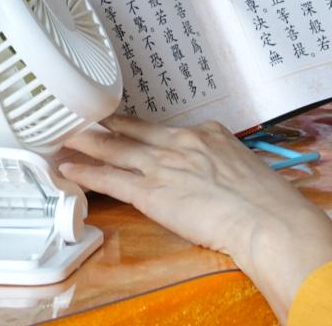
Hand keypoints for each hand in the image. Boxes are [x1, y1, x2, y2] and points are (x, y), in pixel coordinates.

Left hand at [60, 117, 331, 321]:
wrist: (266, 217)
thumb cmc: (266, 200)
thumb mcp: (245, 168)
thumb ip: (223, 165)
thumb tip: (221, 175)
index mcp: (208, 134)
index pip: (166, 130)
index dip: (142, 128)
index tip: (128, 124)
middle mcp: (182, 142)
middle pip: (134, 131)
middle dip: (105, 124)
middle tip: (82, 115)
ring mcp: (164, 165)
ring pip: (115, 149)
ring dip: (86, 142)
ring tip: (65, 134)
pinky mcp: (151, 192)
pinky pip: (110, 179)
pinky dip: (87, 173)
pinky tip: (70, 169)